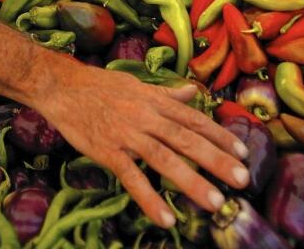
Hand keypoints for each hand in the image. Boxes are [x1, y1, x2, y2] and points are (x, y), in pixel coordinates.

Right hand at [33, 60, 248, 227]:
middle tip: (242, 179)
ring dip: (191, 180)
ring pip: (164, 158)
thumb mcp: (137, 85)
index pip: (194, 119)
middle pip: (186, 139)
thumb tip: (194, 92)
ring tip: (215, 201)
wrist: (61, 86)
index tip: (243, 152)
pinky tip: (165, 218)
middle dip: (216, 159)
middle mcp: (146, 116)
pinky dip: (149, 198)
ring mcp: (127, 134)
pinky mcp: (107, 151)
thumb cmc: (99, 86)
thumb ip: (167, 94)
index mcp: (155, 101)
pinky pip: (131, 178)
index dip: (219, 135)